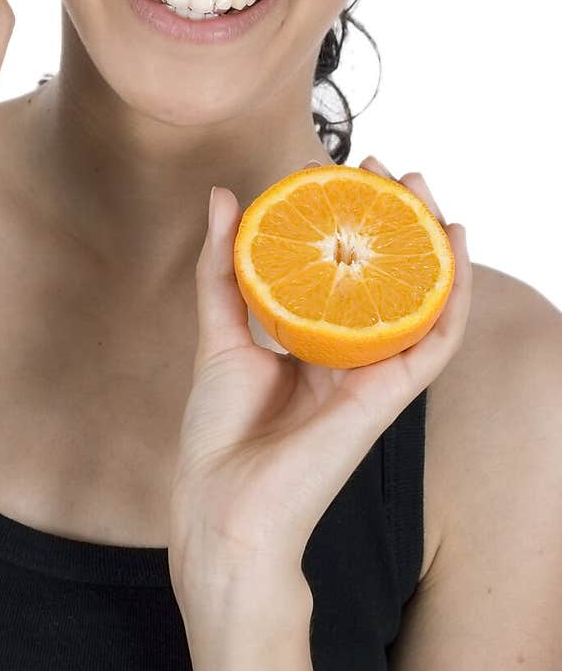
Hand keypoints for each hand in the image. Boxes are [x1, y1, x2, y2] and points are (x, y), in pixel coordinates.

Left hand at [168, 157, 470, 609]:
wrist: (222, 503)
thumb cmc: (219, 432)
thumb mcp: (217, 332)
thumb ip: (222, 267)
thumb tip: (222, 195)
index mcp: (319, 342)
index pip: (352, 270)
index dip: (356, 220)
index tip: (348, 171)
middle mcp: (354, 355)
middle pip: (392, 277)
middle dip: (397, 217)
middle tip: (389, 167)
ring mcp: (376, 375)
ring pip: (424, 299)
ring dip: (432, 241)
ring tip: (422, 188)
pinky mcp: (389, 397)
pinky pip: (436, 341)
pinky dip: (453, 295)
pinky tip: (453, 248)